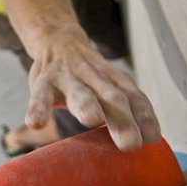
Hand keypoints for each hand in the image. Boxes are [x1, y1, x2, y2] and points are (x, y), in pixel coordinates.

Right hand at [24, 25, 161, 151]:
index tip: (151, 139)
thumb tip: (143, 143)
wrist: (58, 41)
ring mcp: (68, 78)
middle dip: (122, 121)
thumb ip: (123, 111)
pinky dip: (38, 109)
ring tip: (91, 118)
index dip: (144, 117)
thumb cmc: (88, 76)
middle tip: (130, 144)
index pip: (135, 98)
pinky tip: (35, 123)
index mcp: (115, 82)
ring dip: (87, 105)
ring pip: (79, 92)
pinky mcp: (43, 82)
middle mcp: (95, 78)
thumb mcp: (109, 86)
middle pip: (112, 99)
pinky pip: (40, 97)